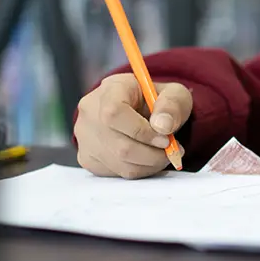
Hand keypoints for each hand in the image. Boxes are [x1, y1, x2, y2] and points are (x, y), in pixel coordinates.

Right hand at [74, 73, 190, 178]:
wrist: (142, 109)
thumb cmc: (157, 100)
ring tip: (165, 155)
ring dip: (149, 164)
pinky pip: (115, 172)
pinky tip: (149, 159)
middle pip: (119, 145)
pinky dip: (139, 170)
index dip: (141, 131)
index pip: (114, 113)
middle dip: (152, 153)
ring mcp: (85, 136)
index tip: (165, 138)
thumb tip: (163, 126)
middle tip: (172, 151)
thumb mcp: (174, 94)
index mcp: (111, 88)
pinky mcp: (88, 157)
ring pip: (119, 162)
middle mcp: (91, 112)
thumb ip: (172, 105)